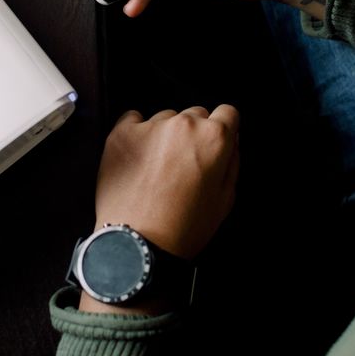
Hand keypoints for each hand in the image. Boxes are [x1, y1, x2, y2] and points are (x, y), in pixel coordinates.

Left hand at [79, 105, 239, 314]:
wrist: (138, 242)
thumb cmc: (184, 227)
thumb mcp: (226, 200)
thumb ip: (232, 163)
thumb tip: (231, 142)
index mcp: (214, 138)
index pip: (228, 113)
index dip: (224, 129)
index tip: (215, 143)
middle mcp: (184, 124)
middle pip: (196, 115)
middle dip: (194, 134)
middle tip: (184, 164)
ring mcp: (150, 125)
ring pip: (165, 118)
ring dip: (165, 135)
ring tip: (157, 168)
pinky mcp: (121, 133)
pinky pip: (133, 119)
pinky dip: (137, 132)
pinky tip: (138, 157)